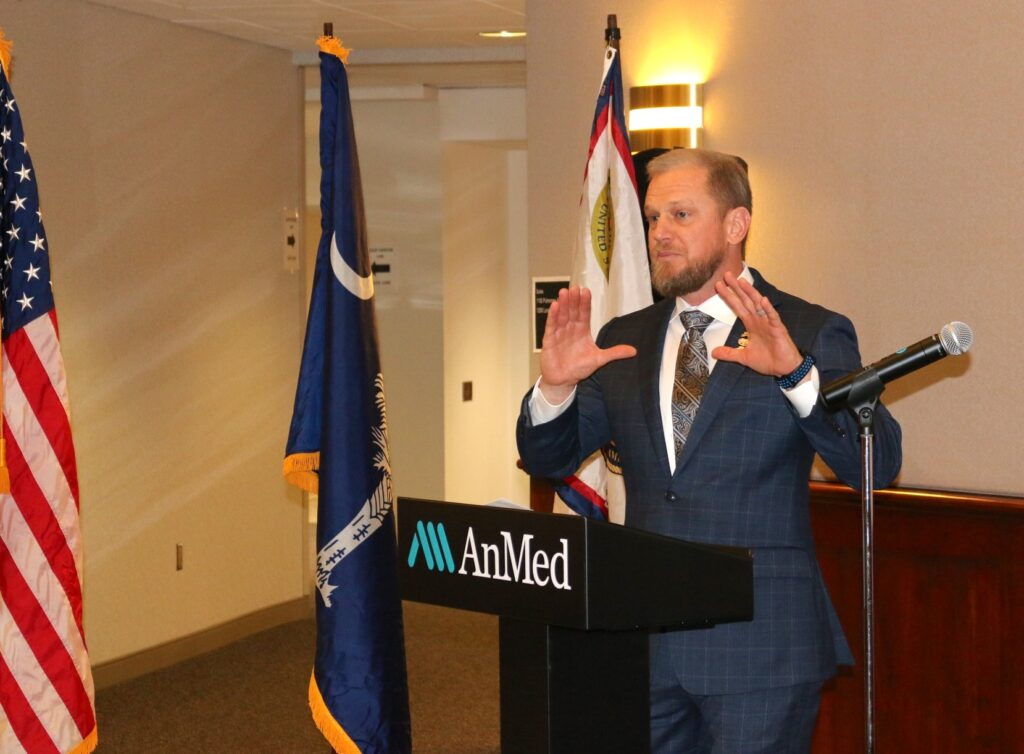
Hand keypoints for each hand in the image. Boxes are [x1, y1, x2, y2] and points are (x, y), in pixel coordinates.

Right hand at [539, 286, 636, 402]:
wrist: (563, 381)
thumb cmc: (578, 368)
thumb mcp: (599, 359)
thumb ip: (614, 353)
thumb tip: (634, 351)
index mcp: (582, 331)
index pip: (584, 314)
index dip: (585, 303)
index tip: (586, 291)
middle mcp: (571, 329)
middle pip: (573, 311)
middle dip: (574, 300)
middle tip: (575, 288)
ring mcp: (559, 333)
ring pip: (562, 316)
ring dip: (563, 304)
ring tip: (564, 292)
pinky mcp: (549, 340)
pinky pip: (551, 326)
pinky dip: (553, 316)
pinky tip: (554, 306)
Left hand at [711, 272, 802, 377]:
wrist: (783, 369)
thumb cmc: (767, 360)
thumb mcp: (743, 357)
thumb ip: (729, 353)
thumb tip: (714, 353)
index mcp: (751, 324)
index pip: (737, 307)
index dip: (729, 296)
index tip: (719, 286)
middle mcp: (759, 320)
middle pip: (746, 301)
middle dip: (736, 289)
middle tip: (726, 275)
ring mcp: (769, 323)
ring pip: (758, 305)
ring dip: (750, 293)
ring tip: (742, 282)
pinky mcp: (778, 329)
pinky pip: (773, 317)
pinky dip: (768, 309)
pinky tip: (763, 300)